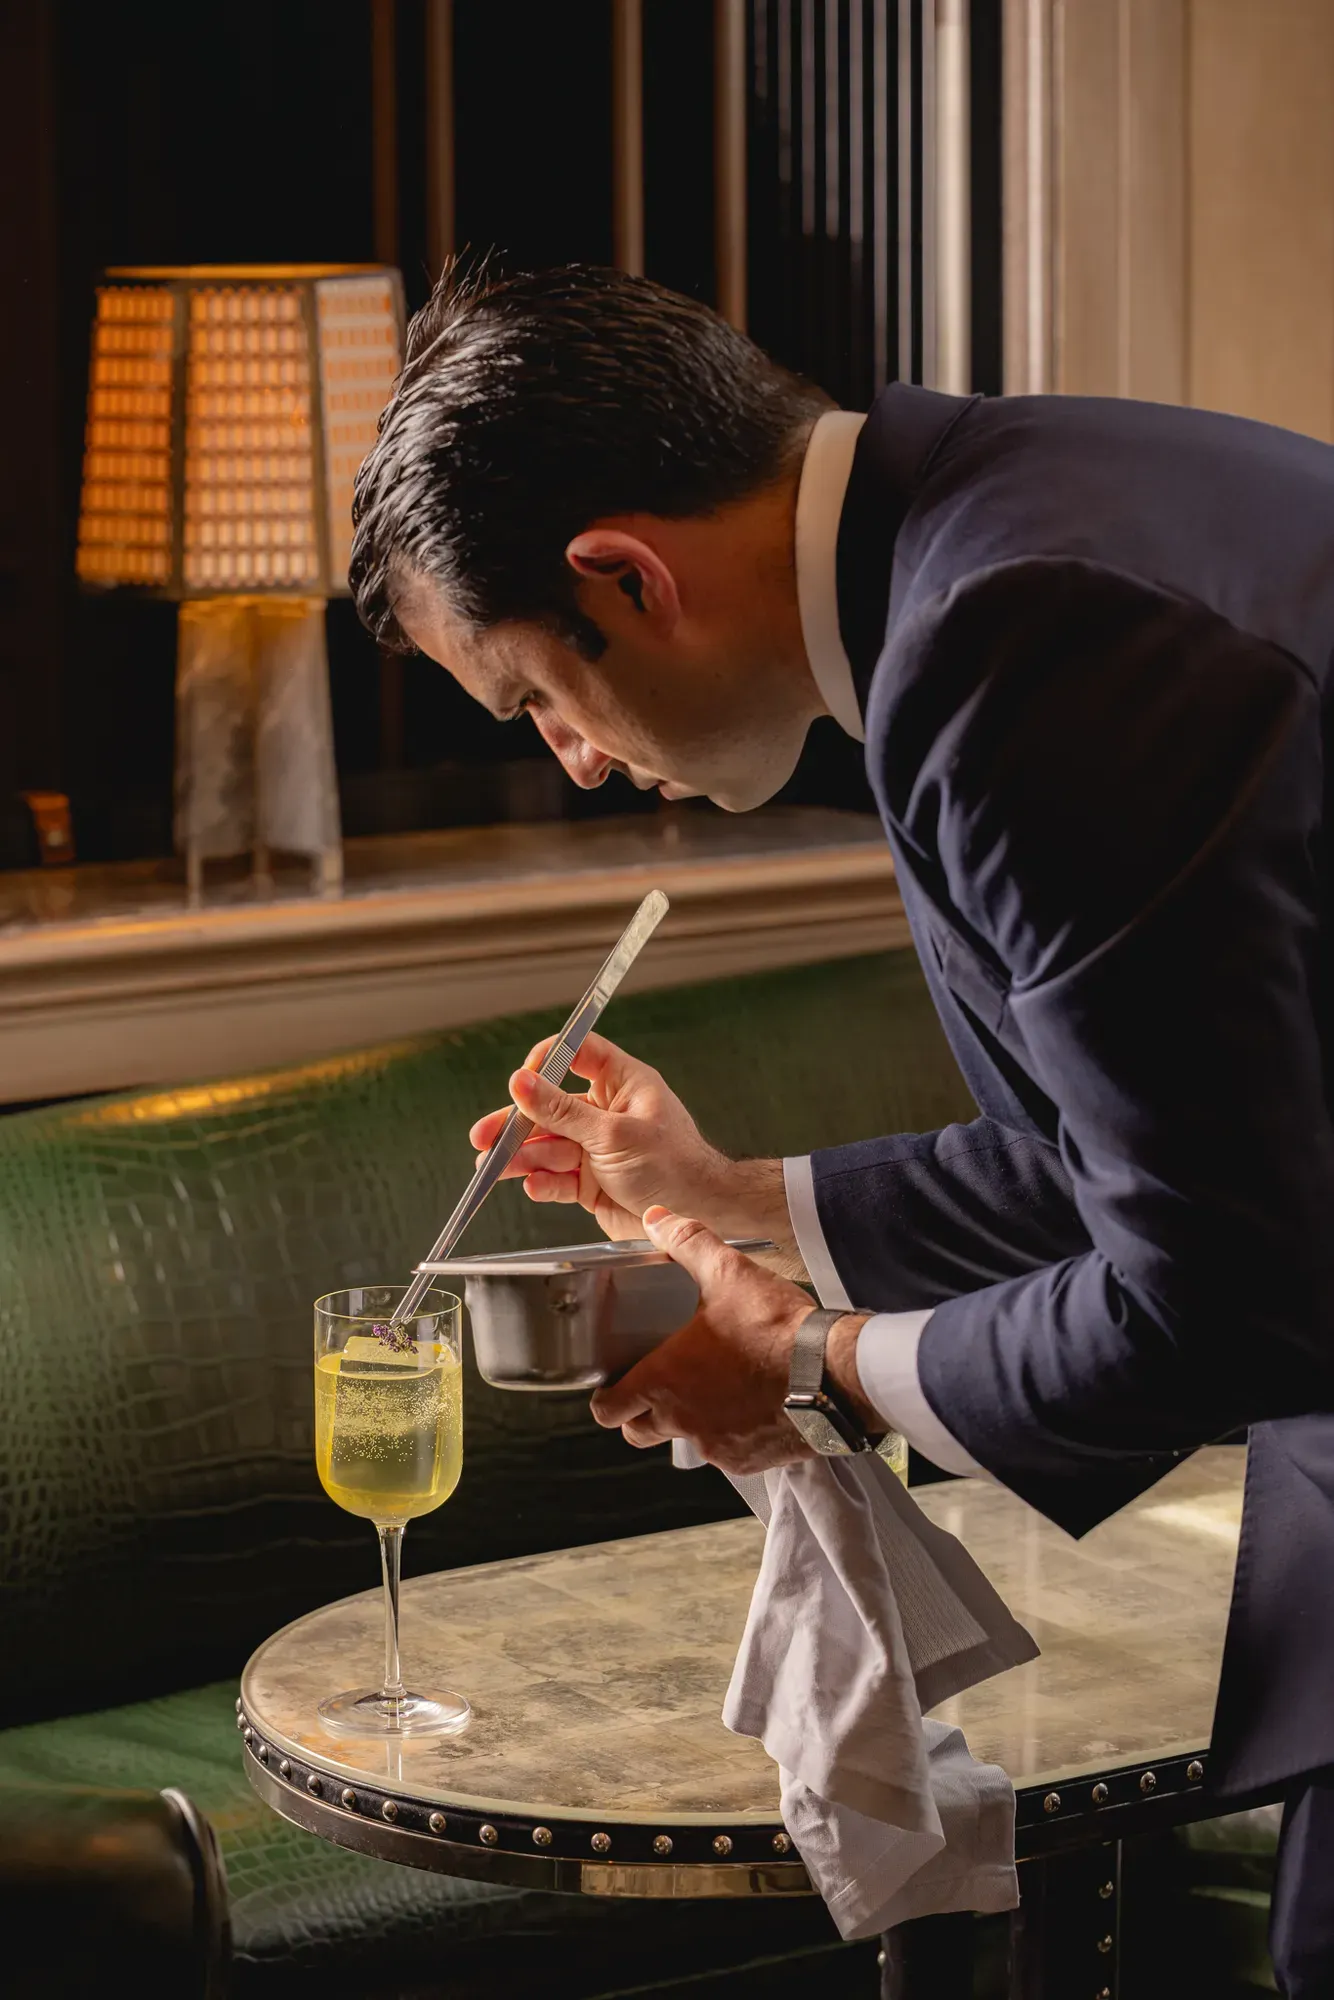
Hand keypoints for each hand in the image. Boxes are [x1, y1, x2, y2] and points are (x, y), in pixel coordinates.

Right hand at [467, 1032, 798, 1261]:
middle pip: (550, 1107)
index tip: (521, 1078)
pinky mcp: (590, 1183)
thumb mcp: (614, 1134)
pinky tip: (533, 1186)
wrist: (697, 1218)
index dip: (547, 1061)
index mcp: (623, 1085)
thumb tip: (522, 1083)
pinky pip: (557, 1179)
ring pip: (547, 1147)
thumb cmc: (676, 1168)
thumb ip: (563, 1112)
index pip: (578, 1054)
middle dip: (517, 1123)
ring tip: (494, 1168)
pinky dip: (542, 1183)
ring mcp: (597, 1149)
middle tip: (485, 1135)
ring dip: (521, 1157)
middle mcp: (607, 1113)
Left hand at [589, 1207, 819, 1474]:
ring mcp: (715, 1445)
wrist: (833, 1374)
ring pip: (684, 1441)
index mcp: (663, 1380)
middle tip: (657, 1389)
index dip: (606, 1399)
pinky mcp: (748, 1460)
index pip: (608, 1410)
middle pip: (638, 1434)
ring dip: (688, 1422)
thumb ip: (686, 1242)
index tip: (614, 1388)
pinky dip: (729, 1435)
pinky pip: (725, 1453)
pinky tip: (749, 1406)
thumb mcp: (727, 1272)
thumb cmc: (776, 1329)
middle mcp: (681, 1420)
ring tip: (711, 1390)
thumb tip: (657, 1219)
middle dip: (640, 1416)